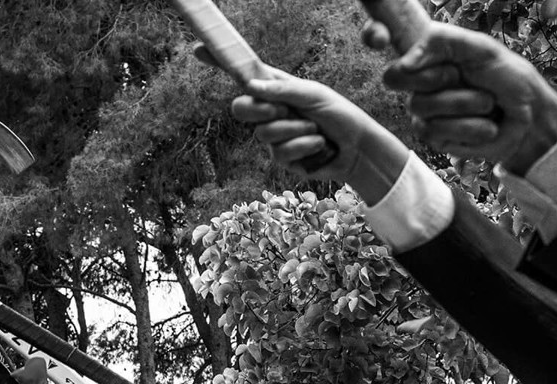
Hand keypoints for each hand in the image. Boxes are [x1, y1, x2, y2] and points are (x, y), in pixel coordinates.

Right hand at [227, 71, 410, 204]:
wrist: (357, 149)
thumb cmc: (339, 115)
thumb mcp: (314, 95)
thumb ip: (284, 90)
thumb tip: (251, 86)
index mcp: (277, 89)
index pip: (243, 76)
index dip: (221, 64)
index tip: (199, 49)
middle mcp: (271, 112)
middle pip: (240, 108)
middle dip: (261, 109)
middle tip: (284, 110)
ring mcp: (274, 138)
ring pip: (265, 134)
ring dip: (296, 130)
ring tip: (316, 130)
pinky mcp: (282, 160)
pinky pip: (281, 153)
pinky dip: (304, 147)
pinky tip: (319, 147)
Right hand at [378, 23, 556, 171]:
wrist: (528, 115)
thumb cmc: (506, 76)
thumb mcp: (480, 48)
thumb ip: (442, 43)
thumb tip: (404, 61)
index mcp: (426, 52)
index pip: (385, 36)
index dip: (373, 31)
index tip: (376, 35)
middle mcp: (418, 81)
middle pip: (396, 78)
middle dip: (439, 77)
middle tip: (463, 76)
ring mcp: (423, 111)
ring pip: (422, 107)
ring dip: (464, 104)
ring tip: (486, 103)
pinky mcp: (435, 138)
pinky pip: (438, 131)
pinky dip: (471, 127)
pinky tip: (485, 125)